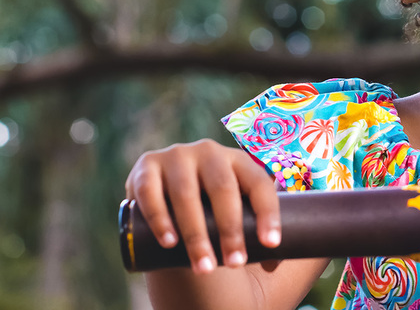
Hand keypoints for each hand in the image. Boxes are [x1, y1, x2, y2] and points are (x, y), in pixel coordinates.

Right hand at [125, 139, 280, 274]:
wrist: (166, 193)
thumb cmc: (212, 208)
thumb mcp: (236, 211)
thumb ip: (255, 232)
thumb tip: (273, 263)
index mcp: (238, 160)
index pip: (259, 182)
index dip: (268, 212)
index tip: (271, 244)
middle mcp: (209, 152)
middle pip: (223, 189)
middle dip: (230, 230)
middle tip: (235, 264)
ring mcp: (176, 156)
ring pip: (186, 194)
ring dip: (195, 234)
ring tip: (203, 267)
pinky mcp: (146, 166)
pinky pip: (150, 191)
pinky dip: (159, 218)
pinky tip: (169, 242)